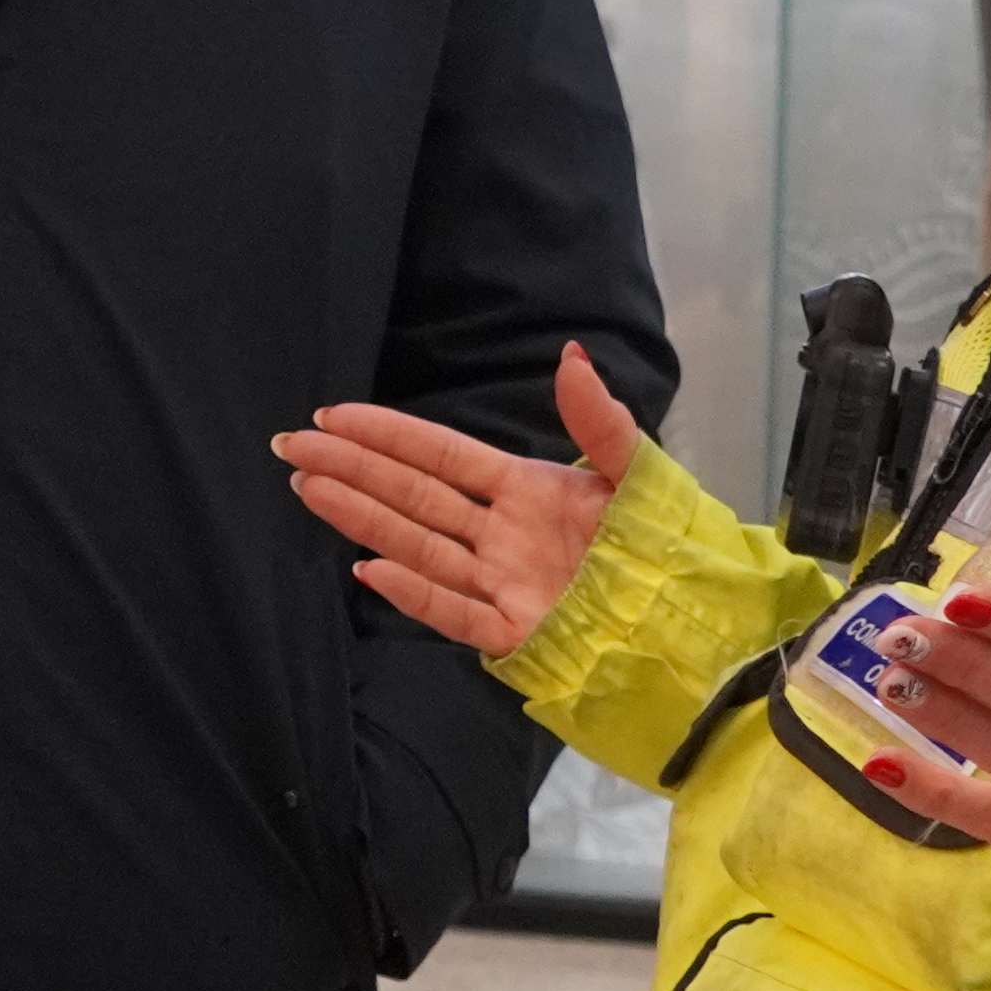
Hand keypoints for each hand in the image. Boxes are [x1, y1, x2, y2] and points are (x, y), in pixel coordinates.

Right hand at [272, 342, 641, 654]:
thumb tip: (569, 356)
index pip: (441, 456)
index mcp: (526, 492)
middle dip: (352, 470)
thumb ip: (600, 422)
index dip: (388, 436)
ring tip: (309, 488)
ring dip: (363, 517)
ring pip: (418, 545)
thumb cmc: (669, 548)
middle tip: (292, 446)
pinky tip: (369, 567)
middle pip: (414, 496)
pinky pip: (455, 612)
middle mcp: (501, 536)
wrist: (698, 620)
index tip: (334, 416)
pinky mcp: (514, 634)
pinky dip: (414, 593)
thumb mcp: (639, 474)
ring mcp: (501, 585)